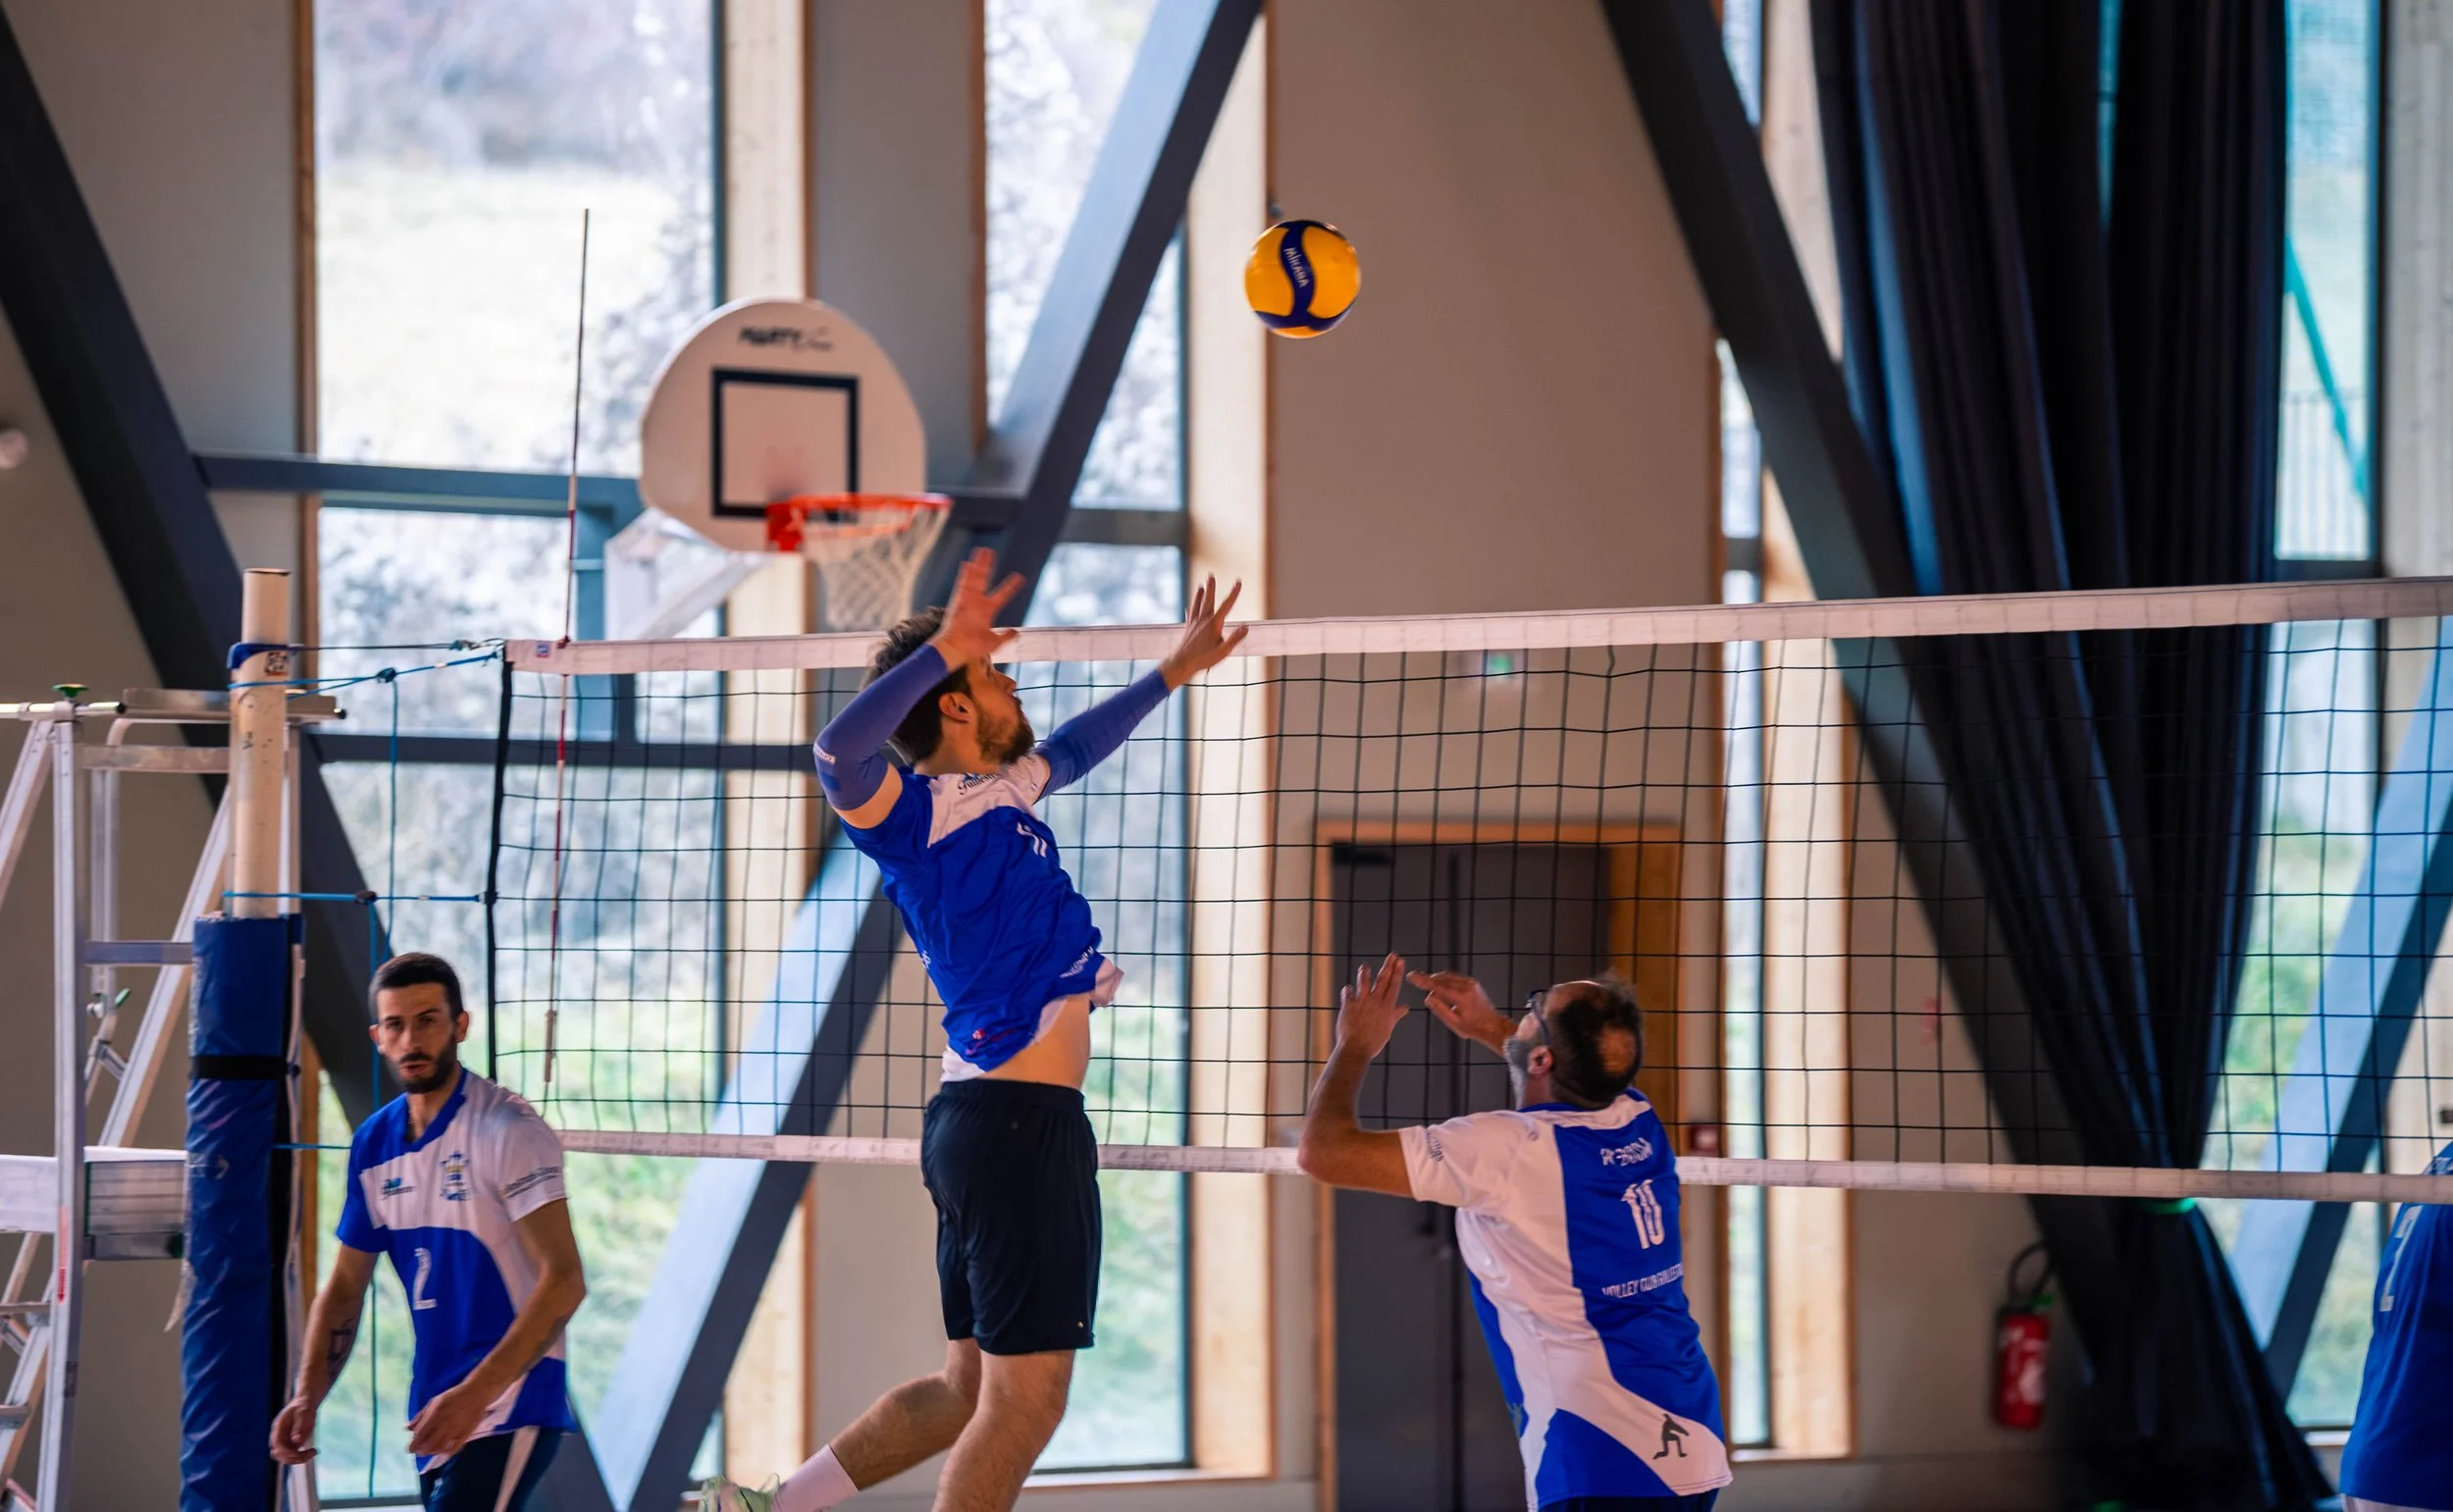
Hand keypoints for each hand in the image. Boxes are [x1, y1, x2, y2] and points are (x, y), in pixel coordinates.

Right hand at [270, 1395, 318, 1464]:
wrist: (306, 1402)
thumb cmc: (304, 1405)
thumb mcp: (303, 1413)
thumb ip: (299, 1427)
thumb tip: (296, 1441)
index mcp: (278, 1427)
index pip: (277, 1445)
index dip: (287, 1452)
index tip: (302, 1452)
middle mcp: (278, 1436)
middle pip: (279, 1455)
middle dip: (293, 1457)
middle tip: (311, 1453)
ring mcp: (284, 1441)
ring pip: (285, 1458)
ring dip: (298, 1459)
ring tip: (313, 1452)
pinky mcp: (290, 1443)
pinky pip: (293, 1455)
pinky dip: (302, 1456)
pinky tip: (314, 1451)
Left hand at [406, 1381, 491, 1458]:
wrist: (476, 1393)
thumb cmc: (453, 1396)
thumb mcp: (434, 1402)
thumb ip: (420, 1416)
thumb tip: (408, 1428)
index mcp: (435, 1416)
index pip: (420, 1435)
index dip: (413, 1445)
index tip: (409, 1449)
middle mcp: (444, 1425)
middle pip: (429, 1445)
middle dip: (420, 1451)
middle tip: (418, 1452)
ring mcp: (455, 1430)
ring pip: (440, 1448)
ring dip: (432, 1452)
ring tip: (429, 1452)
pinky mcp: (465, 1434)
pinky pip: (454, 1448)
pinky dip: (447, 1453)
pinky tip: (443, 1451)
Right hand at [929, 547, 1023, 672]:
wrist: (958, 649)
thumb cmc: (973, 647)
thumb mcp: (994, 642)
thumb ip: (1006, 636)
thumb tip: (1016, 633)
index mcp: (986, 611)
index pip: (1001, 595)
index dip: (1010, 586)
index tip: (1018, 577)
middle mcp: (977, 602)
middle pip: (984, 580)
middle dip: (987, 566)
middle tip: (990, 552)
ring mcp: (968, 600)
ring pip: (974, 578)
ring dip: (978, 564)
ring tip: (983, 551)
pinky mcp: (959, 601)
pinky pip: (963, 585)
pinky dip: (966, 575)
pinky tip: (969, 563)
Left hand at [1159, 576, 1248, 689]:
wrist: (1182, 663)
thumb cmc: (1203, 659)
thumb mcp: (1224, 651)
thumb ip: (1235, 638)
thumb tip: (1246, 627)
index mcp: (1214, 624)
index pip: (1227, 605)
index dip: (1234, 593)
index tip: (1238, 582)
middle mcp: (1203, 620)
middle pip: (1208, 600)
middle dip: (1211, 587)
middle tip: (1210, 575)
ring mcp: (1194, 624)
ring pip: (1197, 605)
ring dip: (1199, 595)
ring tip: (1200, 586)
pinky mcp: (1188, 629)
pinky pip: (1190, 615)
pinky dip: (1191, 609)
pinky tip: (1189, 607)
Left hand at [1334, 953, 1407, 1058]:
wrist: (1356, 1049)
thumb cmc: (1373, 1042)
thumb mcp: (1388, 1028)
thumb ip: (1395, 1015)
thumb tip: (1405, 1008)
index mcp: (1387, 1007)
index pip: (1394, 986)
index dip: (1397, 972)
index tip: (1400, 961)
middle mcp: (1375, 1002)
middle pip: (1382, 980)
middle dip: (1388, 966)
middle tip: (1392, 955)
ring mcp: (1361, 1002)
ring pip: (1364, 982)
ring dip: (1365, 973)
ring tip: (1365, 967)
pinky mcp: (1348, 1005)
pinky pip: (1347, 993)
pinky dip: (1348, 990)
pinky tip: (1348, 988)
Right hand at [1409, 970, 1512, 1053]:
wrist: (1492, 1025)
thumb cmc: (1473, 1027)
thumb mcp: (1454, 1023)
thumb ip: (1440, 1009)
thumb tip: (1428, 997)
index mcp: (1461, 997)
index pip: (1437, 986)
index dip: (1422, 980)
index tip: (1412, 976)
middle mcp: (1466, 986)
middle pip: (1441, 978)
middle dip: (1427, 979)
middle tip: (1415, 978)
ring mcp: (1471, 983)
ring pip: (1448, 976)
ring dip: (1436, 979)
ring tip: (1425, 982)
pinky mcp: (1473, 983)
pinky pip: (1455, 978)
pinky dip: (1445, 980)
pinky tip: (1439, 985)